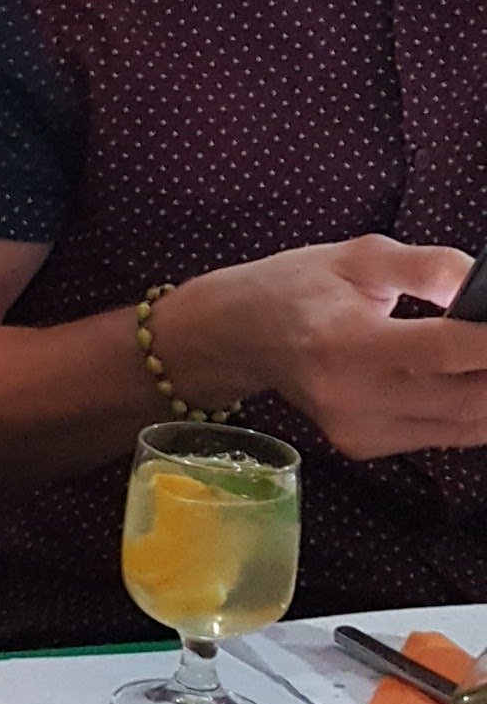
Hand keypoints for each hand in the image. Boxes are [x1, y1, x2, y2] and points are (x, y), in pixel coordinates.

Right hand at [170, 238, 486, 457]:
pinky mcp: (362, 446)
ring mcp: (357, 429)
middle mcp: (350, 395)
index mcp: (345, 340)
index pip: (446, 348)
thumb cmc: (299, 286)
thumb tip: (479, 287)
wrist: (241, 334)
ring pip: (464, 426)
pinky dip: (470, 411)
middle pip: (466, 399)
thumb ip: (428, 267)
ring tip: (482, 359)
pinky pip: (442, 436)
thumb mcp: (360, 256)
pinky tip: (466, 379)